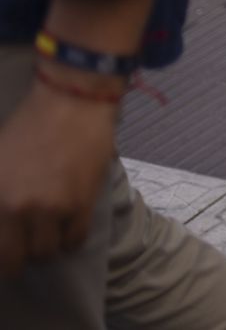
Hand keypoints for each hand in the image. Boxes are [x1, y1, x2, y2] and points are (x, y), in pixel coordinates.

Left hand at [0, 69, 118, 276]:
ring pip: (47, 251)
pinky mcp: (82, 203)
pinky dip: (71, 238)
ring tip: (50, 229)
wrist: (71, 102)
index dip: (1, 255)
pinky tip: (69, 225)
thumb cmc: (27, 126)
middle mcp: (19, 208)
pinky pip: (75, 240)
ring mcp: (53, 208)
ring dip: (48, 244)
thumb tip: (2, 216)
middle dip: (21, 255)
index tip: (6, 250)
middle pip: (18, 258)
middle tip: (26, 242)